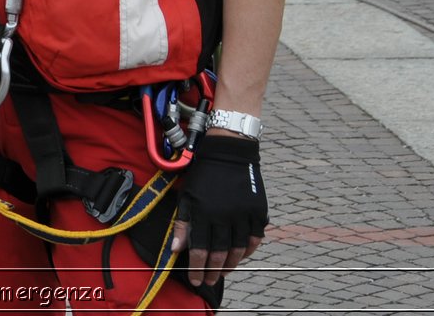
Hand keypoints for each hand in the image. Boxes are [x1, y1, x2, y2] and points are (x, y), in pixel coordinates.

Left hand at [171, 134, 265, 286]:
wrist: (228, 152)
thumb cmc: (203, 175)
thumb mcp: (187, 196)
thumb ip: (182, 224)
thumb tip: (176, 250)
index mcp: (203, 212)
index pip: (199, 248)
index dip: (196, 267)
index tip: (194, 280)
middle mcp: (224, 215)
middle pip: (219, 253)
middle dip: (212, 271)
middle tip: (208, 282)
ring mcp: (243, 214)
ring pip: (238, 249)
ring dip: (230, 265)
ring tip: (222, 273)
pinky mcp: (258, 211)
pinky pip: (254, 239)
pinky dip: (247, 251)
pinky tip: (240, 258)